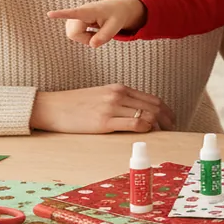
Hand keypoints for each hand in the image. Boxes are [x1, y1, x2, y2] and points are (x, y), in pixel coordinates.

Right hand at [29, 85, 175, 133]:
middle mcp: (118, 95)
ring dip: (159, 126)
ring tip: (163, 135)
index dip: (166, 110)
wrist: (52, 107)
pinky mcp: (104, 121)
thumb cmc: (75, 105)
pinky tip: (147, 134)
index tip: (171, 120)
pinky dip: (145, 128)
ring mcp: (111, 107)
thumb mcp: (100, 96)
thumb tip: (138, 115)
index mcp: (118, 88)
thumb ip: (119, 102)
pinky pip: (134, 123)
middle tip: (172, 130)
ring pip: (147, 114)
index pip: (152, 98)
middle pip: (154, 106)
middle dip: (167, 119)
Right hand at [47, 0, 145, 47]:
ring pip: (73, 36)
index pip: (73, 13)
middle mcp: (78, 13)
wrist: (116, 9)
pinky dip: (85, 37)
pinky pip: (75, 35)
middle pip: (73, 34)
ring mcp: (74, 18)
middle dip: (85, 39)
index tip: (49, 14)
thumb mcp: (115, 26)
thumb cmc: (116, 16)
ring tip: (97, 31)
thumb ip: (105, 36)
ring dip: (86, 38)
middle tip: (99, 35)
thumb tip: (92, 45)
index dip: (61, 14)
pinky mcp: (73, 23)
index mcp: (88, 11)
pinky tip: (92, 30)